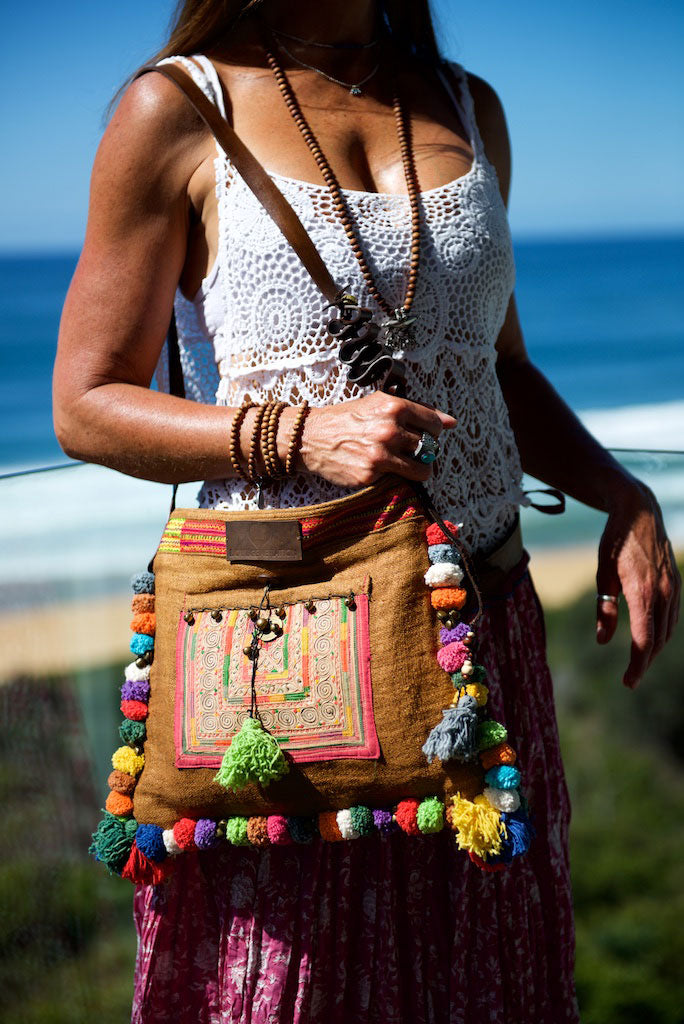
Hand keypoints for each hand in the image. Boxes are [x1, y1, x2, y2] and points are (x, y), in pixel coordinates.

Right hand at [294, 392, 456, 487]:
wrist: (312, 437)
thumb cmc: (347, 418)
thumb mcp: (378, 404)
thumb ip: (415, 410)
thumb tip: (450, 422)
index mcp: (393, 407)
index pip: (434, 423)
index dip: (434, 431)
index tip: (427, 434)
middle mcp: (389, 430)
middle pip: (430, 447)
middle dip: (425, 450)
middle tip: (411, 449)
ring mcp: (380, 454)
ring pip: (422, 469)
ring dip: (420, 469)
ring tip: (408, 464)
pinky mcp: (371, 474)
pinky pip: (398, 480)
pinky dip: (393, 476)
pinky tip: (379, 468)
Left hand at [596, 482, 680, 687]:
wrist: (639, 511)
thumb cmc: (615, 541)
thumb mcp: (602, 573)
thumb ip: (605, 609)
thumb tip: (603, 640)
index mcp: (642, 591)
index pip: (643, 639)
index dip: (637, 664)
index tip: (628, 682)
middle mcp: (663, 591)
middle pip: (658, 639)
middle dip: (645, 661)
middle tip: (631, 678)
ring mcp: (673, 586)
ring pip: (668, 629)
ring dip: (655, 648)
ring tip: (639, 661)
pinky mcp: (676, 582)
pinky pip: (673, 615)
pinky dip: (663, 631)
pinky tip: (652, 637)